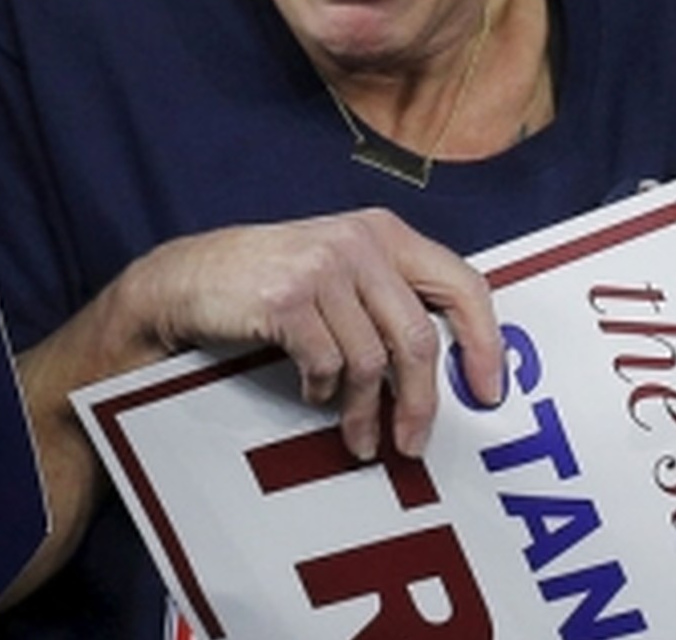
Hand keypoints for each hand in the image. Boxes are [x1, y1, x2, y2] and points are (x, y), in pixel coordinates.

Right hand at [114, 209, 503, 460]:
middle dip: (420, 402)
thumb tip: (445, 366)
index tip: (488, 391)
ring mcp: (323, 267)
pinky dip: (323, 390)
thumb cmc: (269, 281)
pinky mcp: (288, 297)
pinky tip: (312, 392)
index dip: (484, 342)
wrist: (186, 278)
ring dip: (365, 411)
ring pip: (372, 361)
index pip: (463, 283)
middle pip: (418, 337)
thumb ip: (388, 297)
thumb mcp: (339, 269)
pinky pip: (326, 364)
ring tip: (358, 437)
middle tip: (413, 443)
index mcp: (385, 232)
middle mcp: (360, 242)